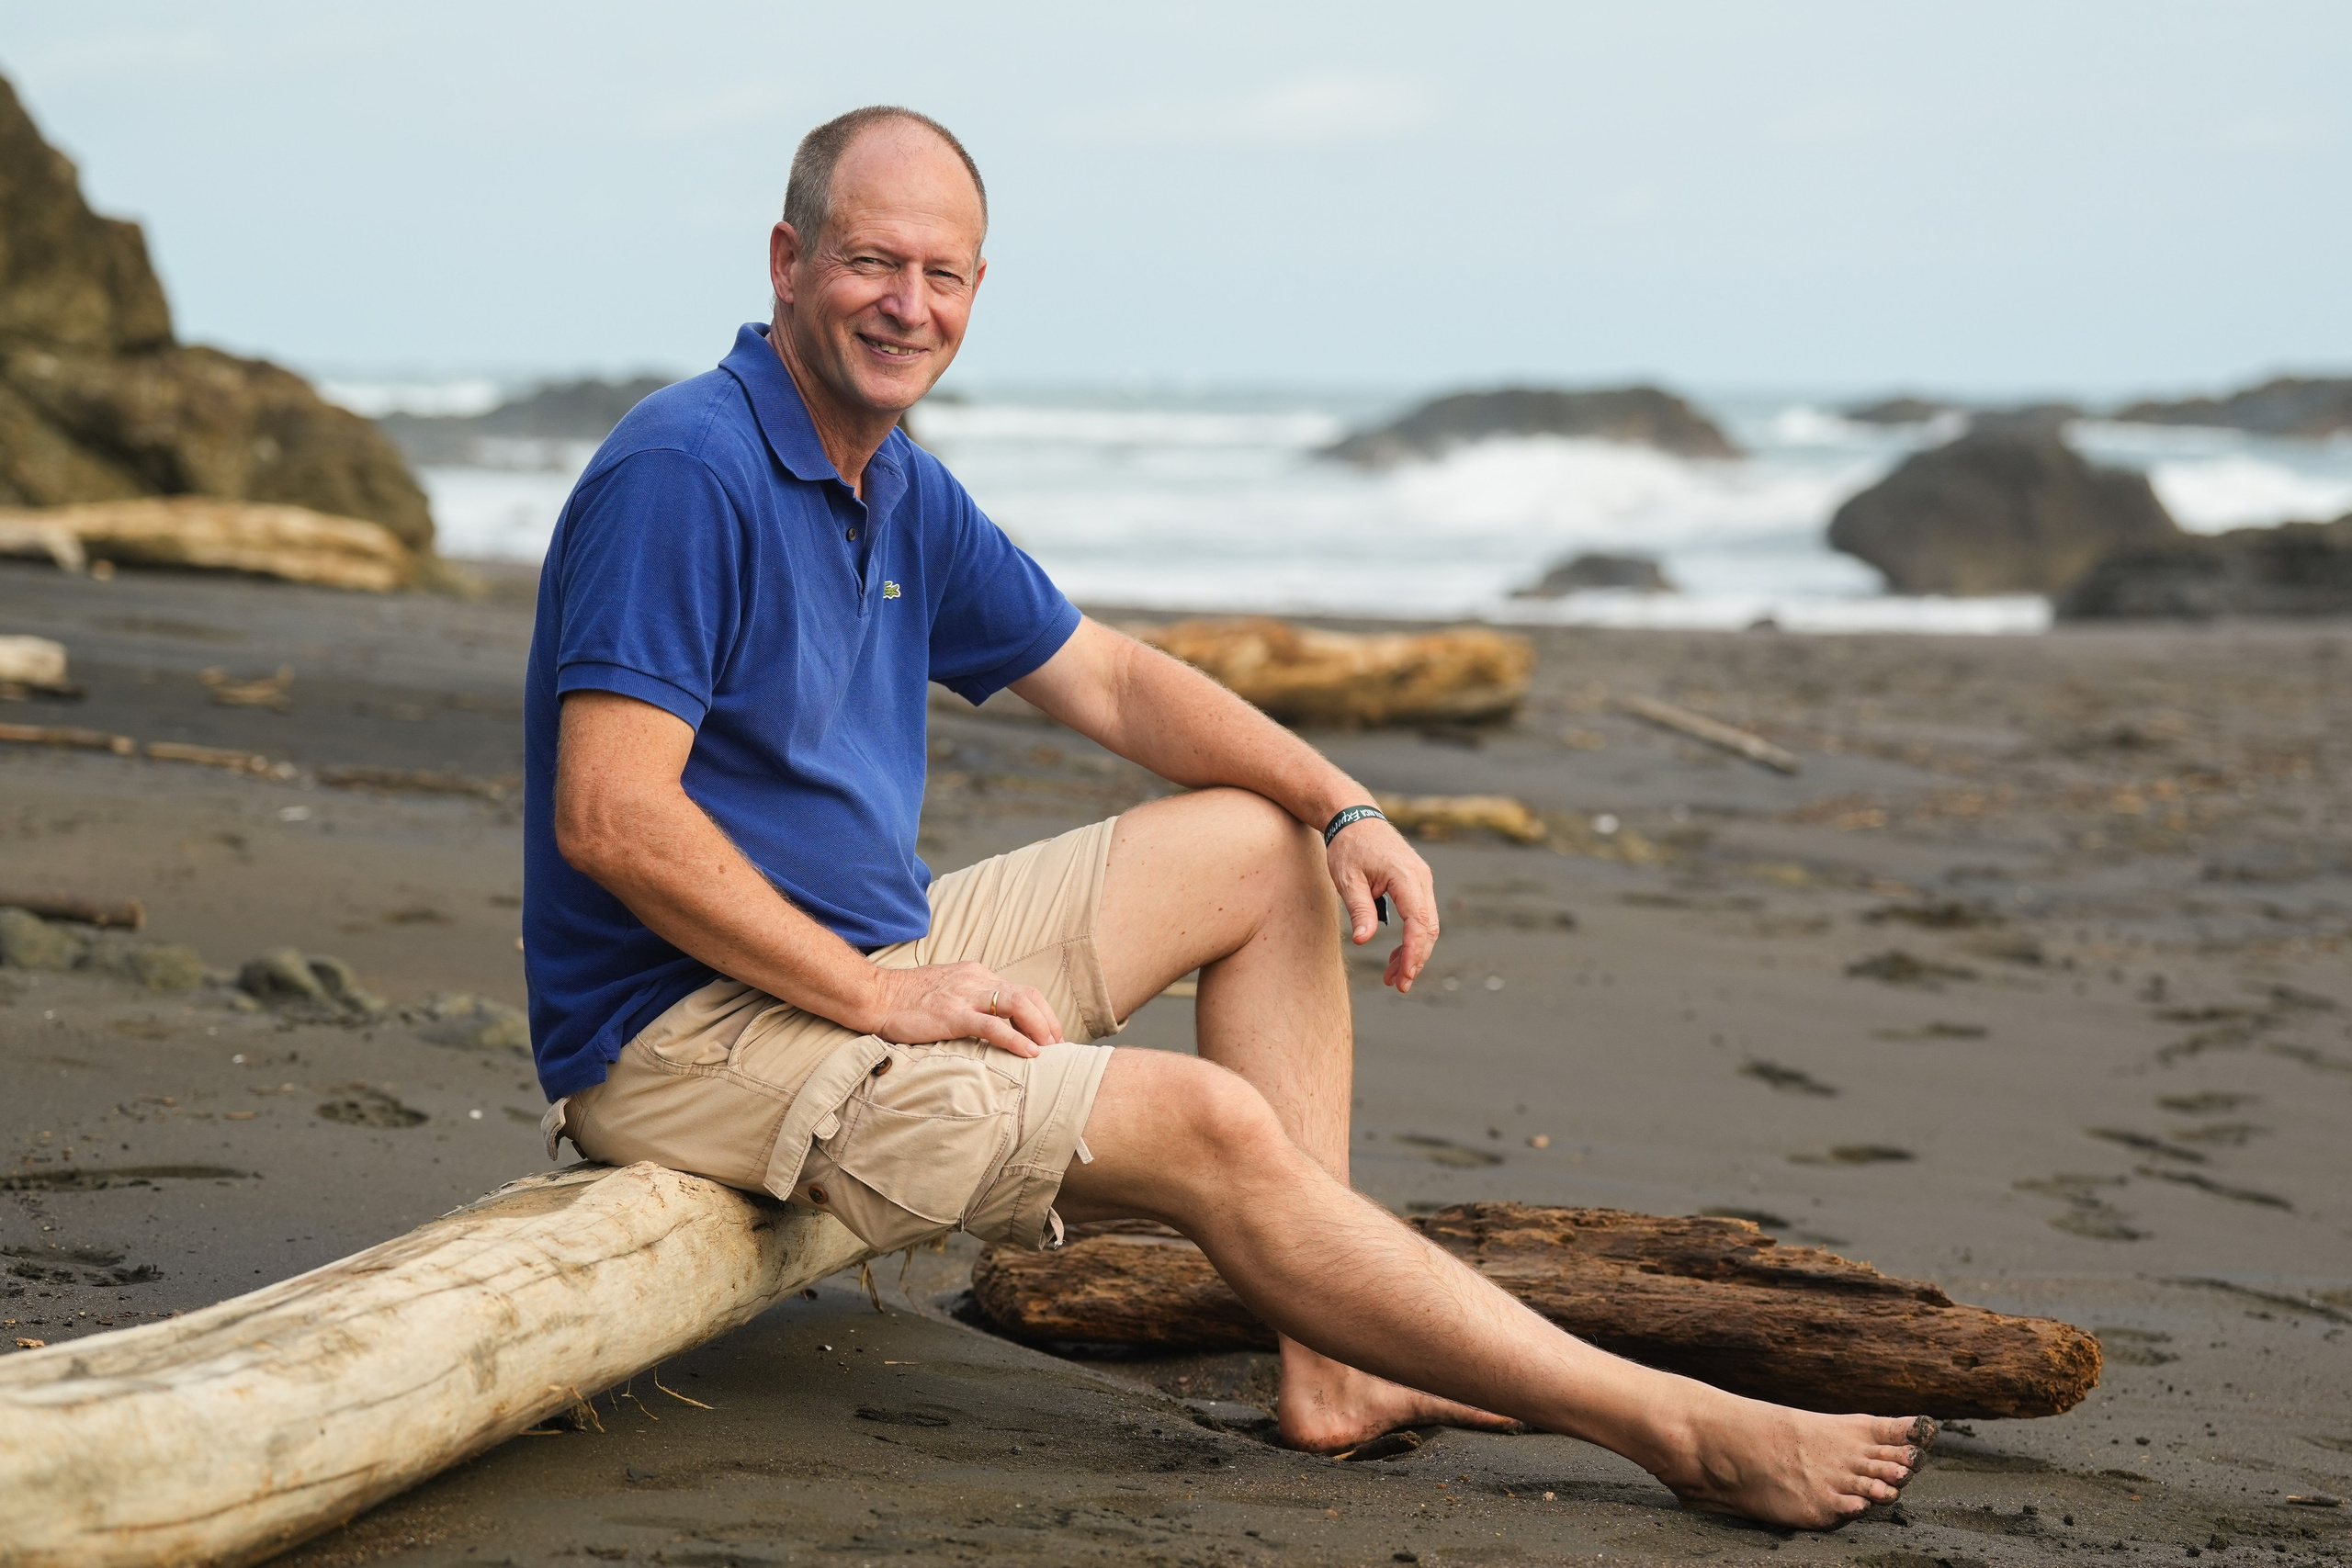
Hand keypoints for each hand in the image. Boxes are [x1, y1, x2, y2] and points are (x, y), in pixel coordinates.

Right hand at [866, 961, 1063, 1057]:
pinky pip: (992, 1025)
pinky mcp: (952, 1015)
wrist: (875, 995)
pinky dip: (1015, 1039)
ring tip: (1050, 1049)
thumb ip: (968, 997)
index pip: (1020, 989)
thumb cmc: (905, 998)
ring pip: (1016, 1005)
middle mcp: (976, 980)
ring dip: (1039, 1028)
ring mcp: (965, 996)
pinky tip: (1029, 1053)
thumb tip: (988, 1018)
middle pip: (1027, 995)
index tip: (1049, 1033)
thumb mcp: (945, 989)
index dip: (1040, 1011)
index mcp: (975, 974)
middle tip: (1058, 1045)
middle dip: (1047, 1021)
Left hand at [1327, 818, 1439, 991]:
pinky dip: (1411, 938)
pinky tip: (1397, 956)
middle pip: (1429, 927)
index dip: (1414, 952)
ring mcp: (1422, 880)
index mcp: (1405, 876)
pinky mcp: (1416, 884)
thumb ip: (1359, 909)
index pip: (1419, 921)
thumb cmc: (1348, 846)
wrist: (1354, 817)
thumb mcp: (1346, 879)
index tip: (1404, 977)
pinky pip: (1420, 916)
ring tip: (1393, 977)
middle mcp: (1421, 878)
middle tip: (1398, 985)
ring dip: (1414, 952)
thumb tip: (1364, 941)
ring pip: (1427, 924)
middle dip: (1416, 959)